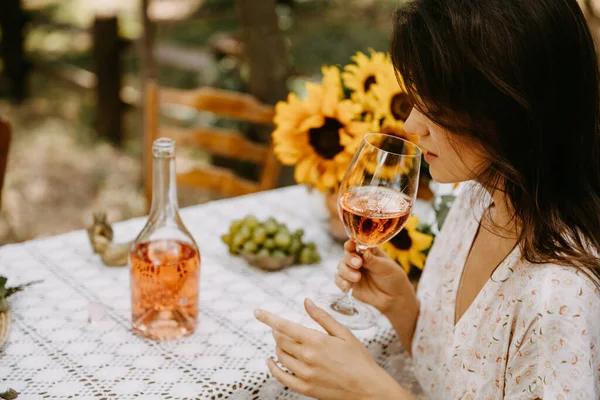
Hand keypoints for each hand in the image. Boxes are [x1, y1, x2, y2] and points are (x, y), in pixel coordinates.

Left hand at [254, 298, 405, 399]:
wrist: (367, 387)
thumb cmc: (358, 358)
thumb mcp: (343, 333)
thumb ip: (322, 317)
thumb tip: (306, 302)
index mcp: (316, 341)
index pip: (284, 326)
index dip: (268, 318)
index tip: (257, 312)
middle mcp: (307, 358)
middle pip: (280, 341)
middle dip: (278, 332)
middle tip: (282, 329)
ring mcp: (305, 374)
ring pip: (280, 356)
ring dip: (278, 347)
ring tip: (285, 343)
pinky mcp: (305, 388)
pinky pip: (281, 377)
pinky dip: (273, 367)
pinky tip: (271, 361)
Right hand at [337, 240, 419, 352]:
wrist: (394, 298)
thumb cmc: (393, 278)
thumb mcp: (386, 267)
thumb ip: (373, 260)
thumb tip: (363, 251)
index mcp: (368, 251)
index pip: (356, 244)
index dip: (351, 244)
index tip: (351, 245)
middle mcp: (358, 259)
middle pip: (347, 254)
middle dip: (350, 259)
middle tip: (358, 264)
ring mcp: (352, 271)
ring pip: (341, 267)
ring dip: (346, 271)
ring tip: (357, 278)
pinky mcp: (349, 283)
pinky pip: (339, 280)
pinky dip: (341, 282)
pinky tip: (347, 287)